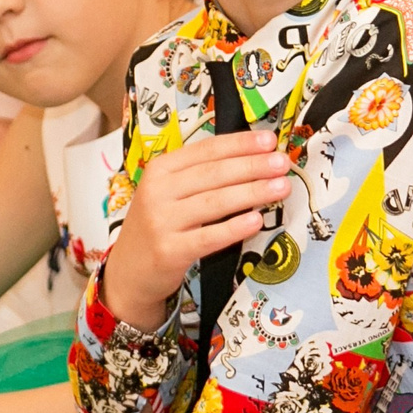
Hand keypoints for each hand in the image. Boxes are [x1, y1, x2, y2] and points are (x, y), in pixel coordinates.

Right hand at [99, 130, 291, 329]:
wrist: (129, 272)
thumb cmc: (160, 225)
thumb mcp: (170, 193)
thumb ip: (202, 176)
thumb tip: (253, 158)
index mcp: (160, 169)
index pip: (206, 150)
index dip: (240, 144)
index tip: (270, 141)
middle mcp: (158, 191)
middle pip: (214, 174)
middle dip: (253, 166)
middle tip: (283, 163)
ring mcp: (162, 222)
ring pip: (215, 203)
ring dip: (252, 193)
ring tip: (281, 187)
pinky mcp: (169, 251)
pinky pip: (208, 237)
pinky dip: (234, 228)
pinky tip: (256, 221)